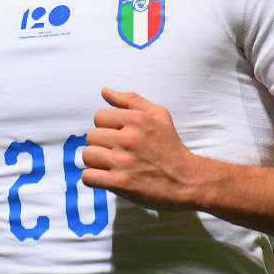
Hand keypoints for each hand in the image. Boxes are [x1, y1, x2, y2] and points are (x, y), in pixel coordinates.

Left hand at [81, 87, 199, 208]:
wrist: (186, 180)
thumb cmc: (171, 146)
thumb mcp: (159, 114)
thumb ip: (131, 100)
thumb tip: (105, 91)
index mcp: (137, 119)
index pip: (99, 116)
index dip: (106, 126)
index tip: (117, 135)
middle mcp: (128, 138)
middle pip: (91, 136)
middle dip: (101, 144)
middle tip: (115, 151)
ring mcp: (123, 161)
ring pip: (88, 155)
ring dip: (96, 161)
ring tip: (109, 164)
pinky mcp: (120, 183)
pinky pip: (89, 177)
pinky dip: (94, 178)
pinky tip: (106, 177)